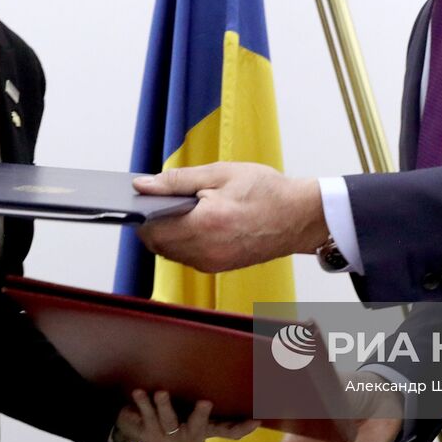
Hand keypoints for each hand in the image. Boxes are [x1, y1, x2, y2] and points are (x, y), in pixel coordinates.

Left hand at [115, 389, 259, 441]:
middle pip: (198, 429)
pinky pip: (145, 418)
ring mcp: (169, 439)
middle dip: (200, 416)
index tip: (256, 419)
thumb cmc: (175, 406)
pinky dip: (141, 404)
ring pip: (168, 422)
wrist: (139, 423)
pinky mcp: (148, 435)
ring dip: (164, 406)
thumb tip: (235, 360)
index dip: (242, 427)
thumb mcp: (193, 402)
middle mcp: (190, 438)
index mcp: (206, 429)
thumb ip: (208, 391)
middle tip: (205, 402)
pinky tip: (139, 392)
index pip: (228, 432)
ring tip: (161, 392)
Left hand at [134, 163, 325, 272]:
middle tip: (165, 199)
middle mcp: (205, 251)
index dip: (142, 212)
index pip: (151, 228)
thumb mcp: (220, 173)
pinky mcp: (218, 268)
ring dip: (168, 233)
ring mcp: (212, 263)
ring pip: (170, 253)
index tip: (143, 197)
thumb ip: (177, 181)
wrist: (300, 217)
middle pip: (157, 244)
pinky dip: (184, 241)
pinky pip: (188, 257)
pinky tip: (198, 222)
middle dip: (153, 223)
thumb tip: (143, 186)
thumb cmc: (267, 191)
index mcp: (204, 224)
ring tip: (185, 209)